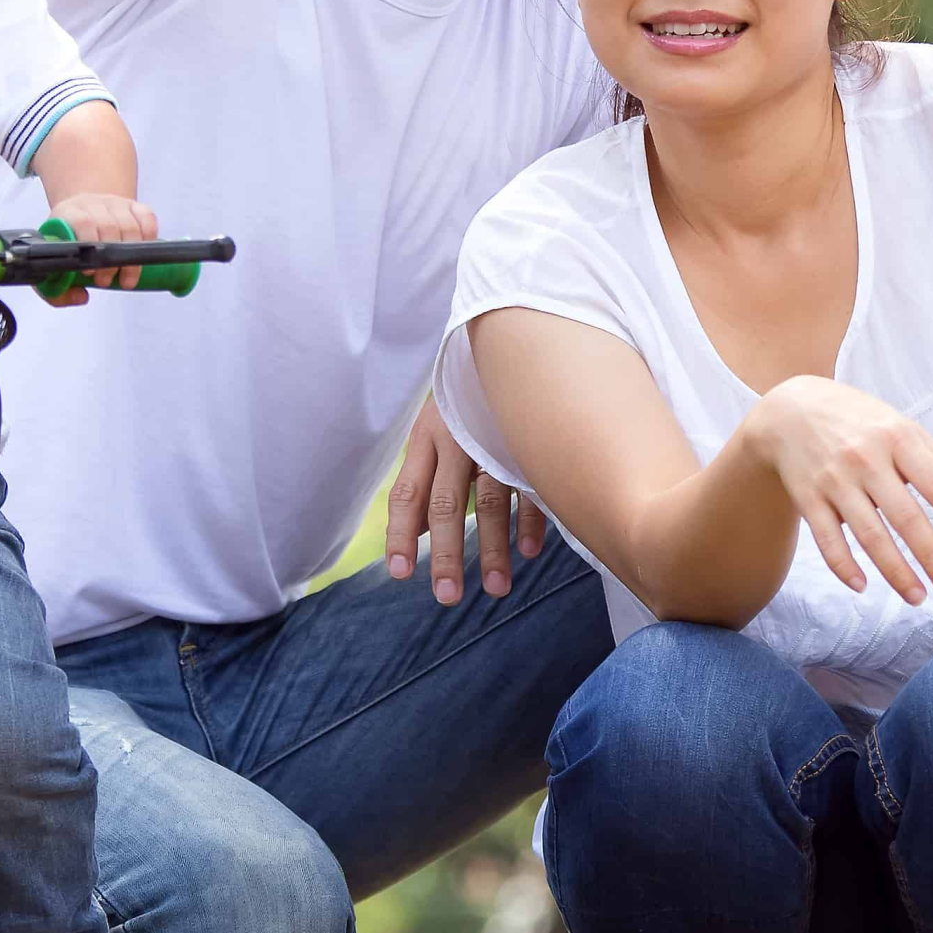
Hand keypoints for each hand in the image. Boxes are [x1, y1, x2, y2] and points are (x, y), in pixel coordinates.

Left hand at [51, 193, 159, 300]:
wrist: (81, 210)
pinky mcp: (133, 205)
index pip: (82, 221)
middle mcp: (91, 204)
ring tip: (126, 278)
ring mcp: (114, 203)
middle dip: (111, 260)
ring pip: (130, 226)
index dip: (89, 245)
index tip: (89, 271)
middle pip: (109, 226)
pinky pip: (147, 218)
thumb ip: (58, 291)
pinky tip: (141, 256)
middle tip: (106, 280)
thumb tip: (81, 297)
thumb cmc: (68, 243)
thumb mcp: (54, 263)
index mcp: (67, 213)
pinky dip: (149, 238)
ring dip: (131, 258)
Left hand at [385, 392, 542, 603]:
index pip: (408, 493)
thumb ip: (425, 475)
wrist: (508, 336)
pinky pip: (531, 486)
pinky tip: (529, 552)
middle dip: (447, 555)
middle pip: (447, 505)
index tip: (400, 574)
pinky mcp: (529, 439)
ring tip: (495, 589)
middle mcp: (457, 440)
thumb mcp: (437, 426)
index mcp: (428, 436)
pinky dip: (531, 520)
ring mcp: (495, 440)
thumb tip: (413, 532)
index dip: (401, 535)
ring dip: (494, 549)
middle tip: (447, 597)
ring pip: (492, 502)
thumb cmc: (466, 395)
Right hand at [742, 376, 932, 606]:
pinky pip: (827, 539)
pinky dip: (843, 566)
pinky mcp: (808, 498)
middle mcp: (866, 459)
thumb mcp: (902, 428)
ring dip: (894, 571)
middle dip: (930, 554)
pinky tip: (862, 587)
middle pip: (904, 515)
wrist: (790, 410)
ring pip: (868, 534)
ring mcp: (834, 480)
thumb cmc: (859, 422)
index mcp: (897, 438)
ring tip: (918, 597)